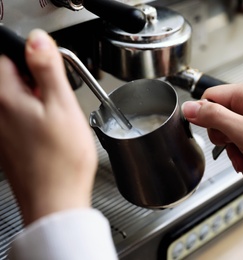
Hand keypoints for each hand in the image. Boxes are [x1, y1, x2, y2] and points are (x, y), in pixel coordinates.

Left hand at [0, 29, 96, 224]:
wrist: (55, 200)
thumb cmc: (62, 161)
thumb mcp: (63, 107)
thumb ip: (48, 69)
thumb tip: (38, 40)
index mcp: (6, 98)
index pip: (7, 56)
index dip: (33, 58)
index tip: (50, 71)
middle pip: (10, 77)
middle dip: (35, 79)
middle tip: (56, 97)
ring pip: (14, 98)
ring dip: (35, 99)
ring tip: (55, 116)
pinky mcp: (5, 144)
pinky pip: (15, 118)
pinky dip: (32, 117)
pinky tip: (48, 131)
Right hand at [182, 83, 242, 193]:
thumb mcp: (242, 132)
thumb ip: (213, 117)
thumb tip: (188, 107)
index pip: (210, 97)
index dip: (207, 118)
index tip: (213, 134)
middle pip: (220, 120)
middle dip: (225, 142)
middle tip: (236, 149)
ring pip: (231, 137)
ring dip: (236, 155)